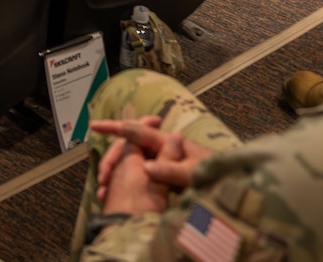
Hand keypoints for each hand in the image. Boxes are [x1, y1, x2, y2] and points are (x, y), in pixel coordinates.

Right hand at [89, 117, 212, 215]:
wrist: (228, 183)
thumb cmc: (214, 172)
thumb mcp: (193, 172)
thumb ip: (171, 169)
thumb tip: (145, 166)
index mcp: (166, 142)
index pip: (135, 131)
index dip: (113, 127)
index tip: (94, 125)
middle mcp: (160, 149)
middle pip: (127, 149)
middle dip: (110, 162)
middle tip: (102, 180)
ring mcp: (160, 161)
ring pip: (129, 163)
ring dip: (115, 175)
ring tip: (105, 192)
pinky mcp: (162, 174)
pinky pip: (137, 175)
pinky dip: (124, 183)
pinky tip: (117, 196)